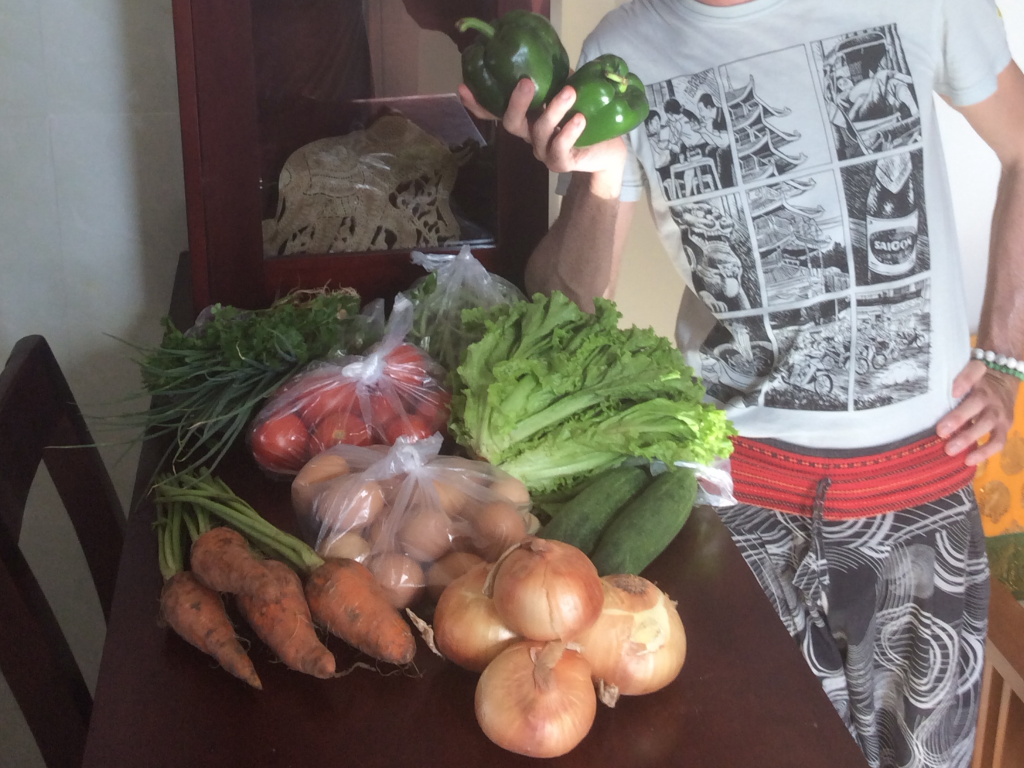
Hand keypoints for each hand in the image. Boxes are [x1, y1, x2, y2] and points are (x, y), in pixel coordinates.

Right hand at [458, 79, 627, 178]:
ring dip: (554, 110)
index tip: (463, 87)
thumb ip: (552, 77)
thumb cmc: (583, 115)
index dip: (477, 104)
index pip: (496, 113)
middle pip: (512, 124)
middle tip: (527, 81)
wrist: (607, 149)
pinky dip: (569, 132)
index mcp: (527, 118)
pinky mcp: (561, 162)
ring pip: (539, 132)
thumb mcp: (566, 91)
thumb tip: (543, 50)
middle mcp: (530, 135)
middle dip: (516, 102)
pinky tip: (579, 119)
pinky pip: (560, 148)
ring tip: (570, 92)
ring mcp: (543, 151)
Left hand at [937, 360, 1018, 465]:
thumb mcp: (964, 374)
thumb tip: (927, 395)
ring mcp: (999, 411)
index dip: (965, 380)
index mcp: (979, 376)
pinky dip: (984, 452)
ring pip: (987, 423)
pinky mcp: (1005, 426)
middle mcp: (989, 394)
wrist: (1003, 382)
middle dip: (958, 417)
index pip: (975, 371)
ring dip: (969, 437)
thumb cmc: (974, 381)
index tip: (953, 391)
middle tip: (940, 431)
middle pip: (977, 402)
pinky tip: (968, 460)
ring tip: (950, 450)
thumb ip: (950, 380)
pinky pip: (998, 441)